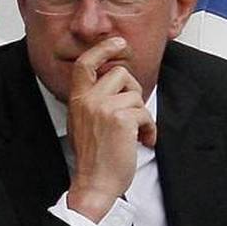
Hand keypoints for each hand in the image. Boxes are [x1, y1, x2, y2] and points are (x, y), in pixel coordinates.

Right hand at [65, 36, 156, 221]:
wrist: (94, 183)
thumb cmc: (93, 158)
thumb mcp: (84, 123)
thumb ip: (94, 102)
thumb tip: (115, 85)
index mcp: (77, 99)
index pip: (85, 63)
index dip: (103, 49)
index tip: (118, 42)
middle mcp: (88, 100)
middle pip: (120, 74)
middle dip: (134, 91)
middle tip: (134, 113)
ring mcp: (103, 108)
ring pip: (135, 94)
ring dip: (142, 115)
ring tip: (137, 133)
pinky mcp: (120, 119)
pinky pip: (145, 112)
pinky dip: (149, 128)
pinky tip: (143, 141)